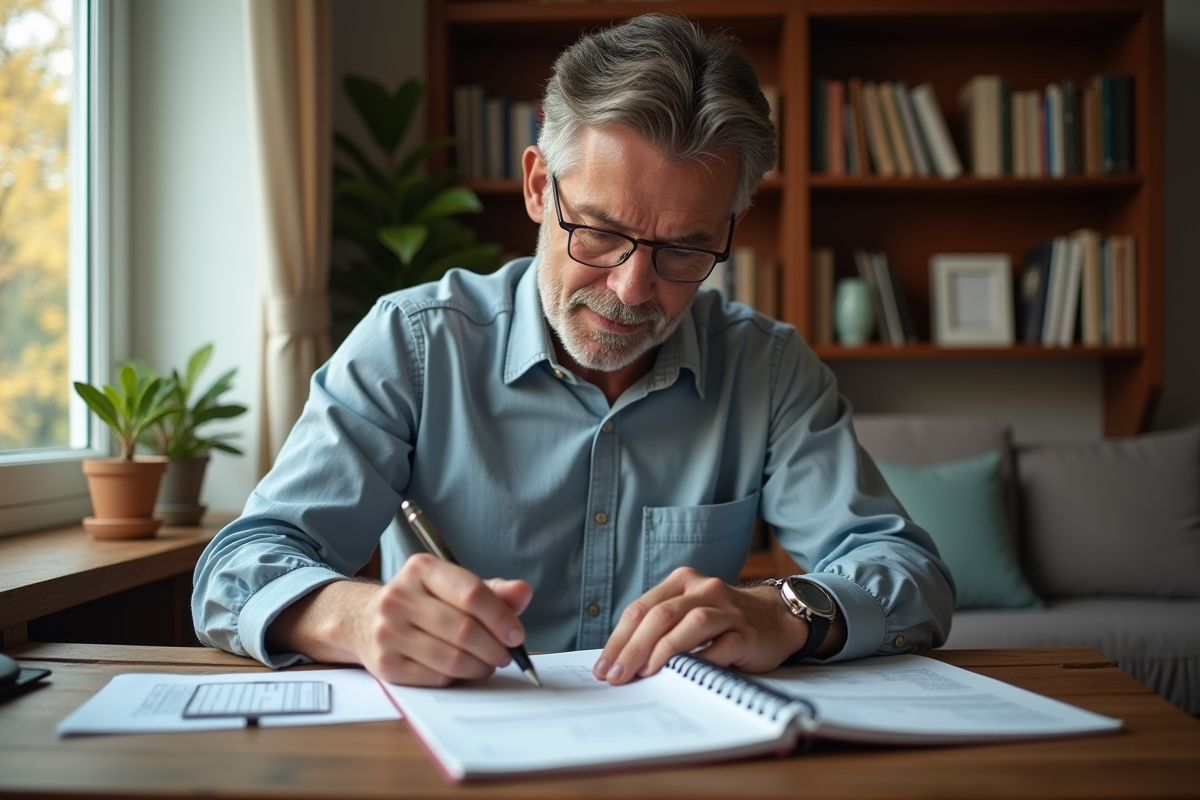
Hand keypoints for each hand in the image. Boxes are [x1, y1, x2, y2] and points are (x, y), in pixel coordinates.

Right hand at [269, 553, 531, 686]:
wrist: (363, 619)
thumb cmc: (422, 602)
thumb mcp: (454, 587)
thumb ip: (493, 591)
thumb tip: (524, 592)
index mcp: (421, 569)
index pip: (471, 593)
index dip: (501, 617)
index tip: (517, 634)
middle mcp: (399, 597)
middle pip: (464, 629)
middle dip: (495, 647)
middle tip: (506, 655)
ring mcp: (388, 632)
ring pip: (452, 658)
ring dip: (481, 666)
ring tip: (488, 663)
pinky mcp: (384, 665)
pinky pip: (436, 677)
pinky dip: (459, 678)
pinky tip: (464, 670)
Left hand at [593, 567, 808, 684]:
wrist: (776, 619)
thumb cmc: (723, 621)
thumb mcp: (688, 612)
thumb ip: (660, 627)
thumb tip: (620, 661)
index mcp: (682, 582)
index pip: (641, 609)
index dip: (619, 639)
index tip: (604, 667)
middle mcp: (704, 589)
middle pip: (660, 615)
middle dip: (633, 648)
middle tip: (617, 676)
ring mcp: (728, 610)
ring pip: (691, 623)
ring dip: (664, 649)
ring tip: (646, 673)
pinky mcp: (747, 633)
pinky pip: (722, 646)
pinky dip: (701, 660)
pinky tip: (685, 674)